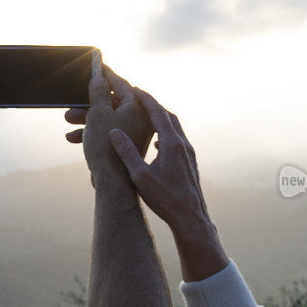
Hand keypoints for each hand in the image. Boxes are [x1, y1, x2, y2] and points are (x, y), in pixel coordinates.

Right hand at [64, 65, 152, 187]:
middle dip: (92, 108)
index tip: (96, 68)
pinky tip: (83, 143)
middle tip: (72, 109)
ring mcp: (146, 142)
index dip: (109, 76)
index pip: (127, 87)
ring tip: (70, 132)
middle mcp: (149, 126)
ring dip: (92, 125)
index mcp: (144, 114)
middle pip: (119, 108)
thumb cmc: (112, 161)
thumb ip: (101, 97)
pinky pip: (120, 140)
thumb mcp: (102, 123)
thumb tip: (99, 77)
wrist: (123, 199)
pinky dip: (102, 138)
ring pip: (116, 125)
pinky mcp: (141, 155)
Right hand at [108, 90, 227, 279]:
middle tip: (137, 98)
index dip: (145, 99)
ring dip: (159, 119)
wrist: (191, 218)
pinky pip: (177, 140)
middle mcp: (183, 145)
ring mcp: (188, 153)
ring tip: (144, 116)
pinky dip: (165, 133)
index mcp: (172, 144)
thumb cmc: (166, 200)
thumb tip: (114, 132)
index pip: (158, 112)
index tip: (134, 88)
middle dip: (152, 105)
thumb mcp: (140, 176)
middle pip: (168, 116)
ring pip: (174, 128)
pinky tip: (157, 143)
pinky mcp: (189, 162)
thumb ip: (128, 153)